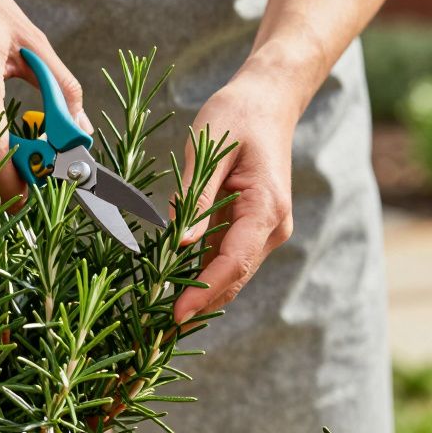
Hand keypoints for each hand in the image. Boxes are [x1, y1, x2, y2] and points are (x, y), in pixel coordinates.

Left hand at [173, 59, 304, 322]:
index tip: (176, 315)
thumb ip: (195, 196)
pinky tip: (175, 291)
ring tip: (160, 320)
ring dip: (200, 295)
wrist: (268, 100)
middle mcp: (272, 227)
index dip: (204, 292)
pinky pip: (226, 259)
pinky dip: (203, 276)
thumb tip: (179, 244)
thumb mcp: (208, 147)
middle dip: (199, 305)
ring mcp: (265, 230)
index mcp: (265, 207)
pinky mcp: (252, 228)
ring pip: (230, 274)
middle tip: (158, 333)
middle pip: (233, 277)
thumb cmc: (236, 115)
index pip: (233, 262)